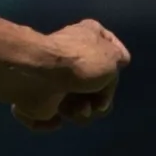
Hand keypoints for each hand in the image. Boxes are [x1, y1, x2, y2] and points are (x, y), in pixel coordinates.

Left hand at [11, 19, 127, 128]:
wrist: (39, 73)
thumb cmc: (80, 62)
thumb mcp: (112, 58)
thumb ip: (116, 64)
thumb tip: (107, 75)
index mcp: (88, 36)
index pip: (111, 50)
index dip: (116, 65)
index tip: (116, 72)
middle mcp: (71, 55)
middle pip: (96, 85)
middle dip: (98, 100)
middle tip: (96, 105)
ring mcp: (55, 77)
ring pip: (77, 104)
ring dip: (81, 112)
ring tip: (77, 110)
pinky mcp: (40, 96)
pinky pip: (53, 115)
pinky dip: (56, 119)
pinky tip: (59, 114)